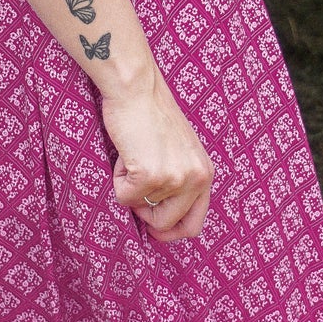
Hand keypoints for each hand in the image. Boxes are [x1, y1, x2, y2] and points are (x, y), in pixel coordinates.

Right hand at [101, 70, 213, 241]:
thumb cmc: (152, 114)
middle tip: (135, 187)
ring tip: (134, 153)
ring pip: (139, 208)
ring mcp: (174, 179)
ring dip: (129, 184)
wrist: (137, 89)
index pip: (195, 224)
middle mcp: (196, 179)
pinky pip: (123, 196)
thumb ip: (179, 181)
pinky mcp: (150, 175)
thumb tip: (159, 220)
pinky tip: (126, 153)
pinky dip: (117, 178)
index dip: (171, 232)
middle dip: (145, 214)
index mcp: (205, 174)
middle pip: (166, 225)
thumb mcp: (180, 152)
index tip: (153, 231)